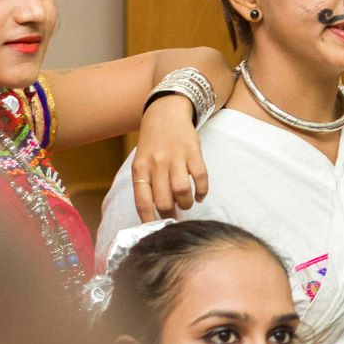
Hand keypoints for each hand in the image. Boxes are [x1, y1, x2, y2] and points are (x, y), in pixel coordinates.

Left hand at [133, 95, 209, 221]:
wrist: (166, 113)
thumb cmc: (152, 142)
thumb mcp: (141, 161)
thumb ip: (145, 183)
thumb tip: (154, 213)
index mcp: (140, 168)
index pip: (143, 201)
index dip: (150, 220)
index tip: (156, 230)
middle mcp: (157, 163)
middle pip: (164, 200)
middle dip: (171, 214)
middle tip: (175, 217)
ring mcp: (176, 157)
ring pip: (182, 191)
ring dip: (187, 203)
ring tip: (187, 204)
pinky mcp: (193, 152)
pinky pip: (201, 177)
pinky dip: (202, 191)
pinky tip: (200, 195)